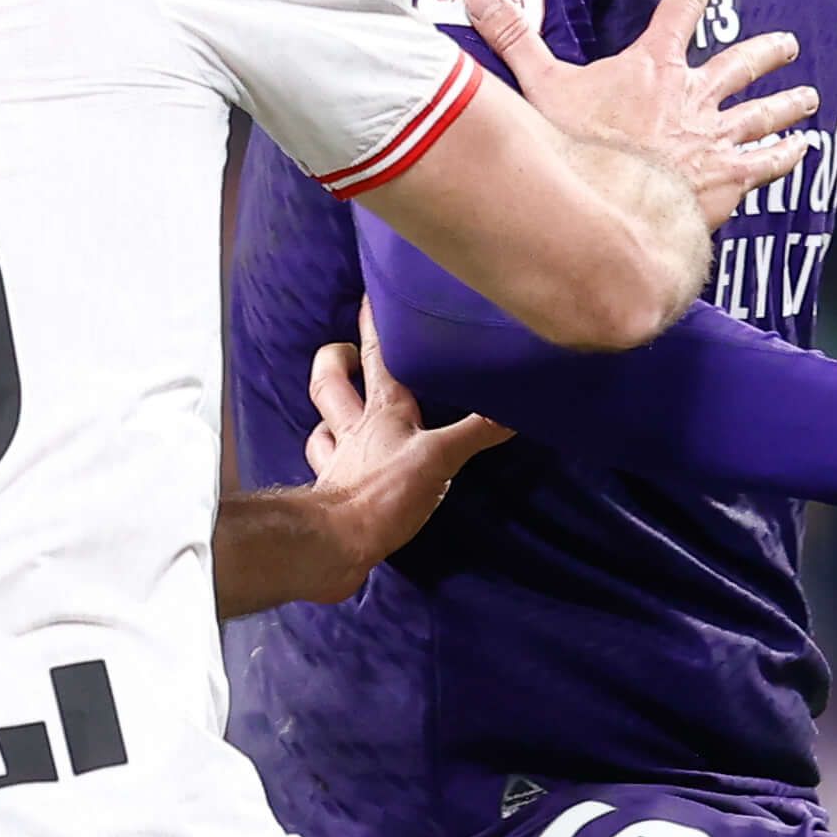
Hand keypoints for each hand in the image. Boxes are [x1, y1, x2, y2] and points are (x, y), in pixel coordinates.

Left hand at [298, 319, 507, 556]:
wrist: (336, 544)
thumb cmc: (385, 493)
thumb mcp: (441, 458)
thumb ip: (477, 431)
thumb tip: (515, 406)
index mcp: (382, 411)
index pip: (379, 356)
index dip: (374, 323)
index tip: (370, 293)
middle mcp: (355, 428)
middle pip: (330, 381)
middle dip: (336, 358)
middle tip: (347, 349)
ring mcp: (339, 460)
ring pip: (321, 423)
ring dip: (326, 412)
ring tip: (339, 404)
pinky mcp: (332, 493)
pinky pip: (325, 465)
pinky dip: (329, 457)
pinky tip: (338, 461)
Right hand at [472, 0, 821, 244]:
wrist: (616, 211)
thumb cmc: (578, 151)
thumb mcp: (540, 88)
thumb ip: (513, 38)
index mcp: (653, 67)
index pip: (682, 4)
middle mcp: (694, 96)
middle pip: (739, 62)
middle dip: (765, 51)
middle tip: (787, 44)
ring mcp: (716, 137)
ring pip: (762, 112)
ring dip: (787, 103)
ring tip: (808, 98)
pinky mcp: (729, 178)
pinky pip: (767, 162)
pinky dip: (786, 154)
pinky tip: (803, 149)